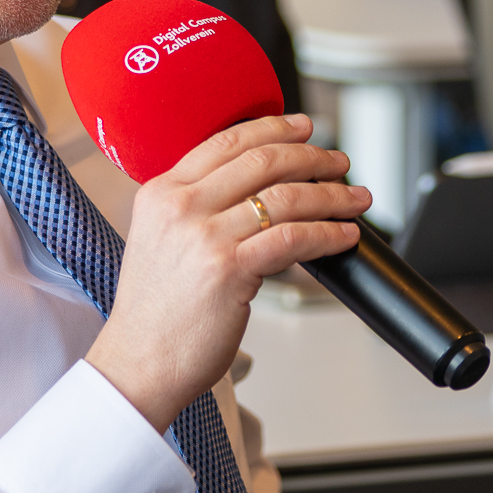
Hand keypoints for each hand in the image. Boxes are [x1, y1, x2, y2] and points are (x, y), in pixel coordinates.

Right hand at [86, 113, 368, 429]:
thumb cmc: (154, 315)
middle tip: (339, 164)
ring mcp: (204, 236)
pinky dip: (327, 234)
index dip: (274, 128)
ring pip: (285, 198)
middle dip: (312, 158)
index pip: (227, 142)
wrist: (137, 364)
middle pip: (262, 161)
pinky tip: (344, 235)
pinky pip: (293, 238)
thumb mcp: (159, 241)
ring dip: (331, 195)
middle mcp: (181, 207)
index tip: (304, 129)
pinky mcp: (229, 269)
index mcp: (161, 193)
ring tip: (355, 199)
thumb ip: (195, 210)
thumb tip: (254, 193)